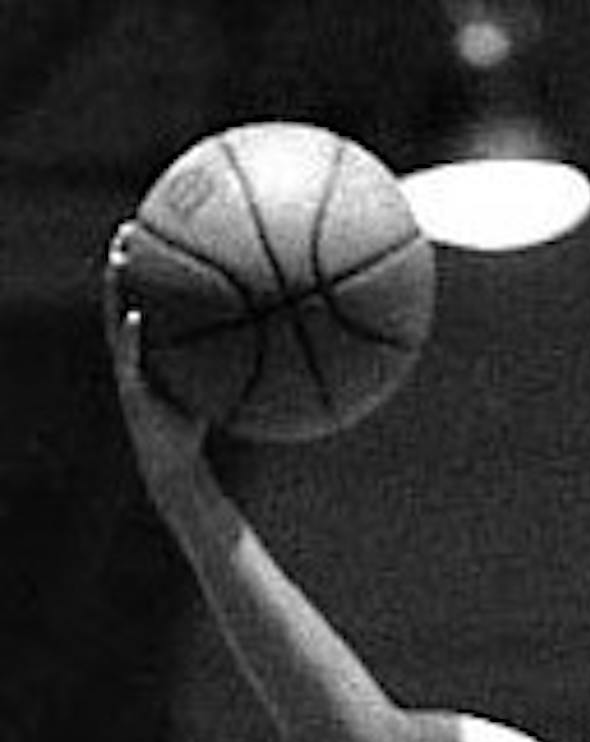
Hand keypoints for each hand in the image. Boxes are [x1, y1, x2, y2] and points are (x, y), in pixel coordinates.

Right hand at [104, 224, 211, 496]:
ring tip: (119, 261)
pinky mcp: (133, 394)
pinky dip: (132, 339)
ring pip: (118, 322)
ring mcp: (130, 371)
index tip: (152, 229)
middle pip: (125, 300)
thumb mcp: (217, 388)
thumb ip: (232, 361)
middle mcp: (136, 355)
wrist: (176, 466)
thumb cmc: (199, 425)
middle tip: (128, 229)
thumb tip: (275, 339)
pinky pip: (131, 361)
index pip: (145, 298)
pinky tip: (136, 318)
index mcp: (152, 348)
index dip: (146, 266)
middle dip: (124, 264)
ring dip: (115, 291)